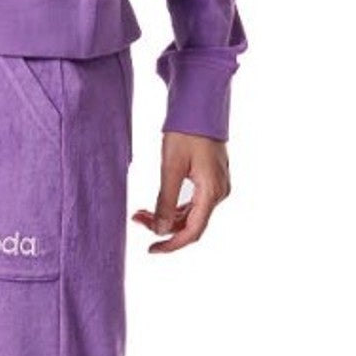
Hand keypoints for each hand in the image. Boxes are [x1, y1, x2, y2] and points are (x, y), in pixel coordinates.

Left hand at [132, 130, 230, 252]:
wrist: (200, 105)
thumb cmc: (186, 131)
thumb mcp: (171, 167)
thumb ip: (166, 201)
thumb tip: (160, 231)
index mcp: (212, 192)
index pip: (193, 232)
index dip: (172, 245)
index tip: (151, 250)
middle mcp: (219, 193)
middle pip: (191, 224)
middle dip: (163, 227)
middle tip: (136, 219)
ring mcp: (217, 186)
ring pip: (191, 214)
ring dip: (167, 217)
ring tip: (140, 212)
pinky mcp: (212, 179)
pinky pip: (194, 202)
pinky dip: (175, 207)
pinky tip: (157, 205)